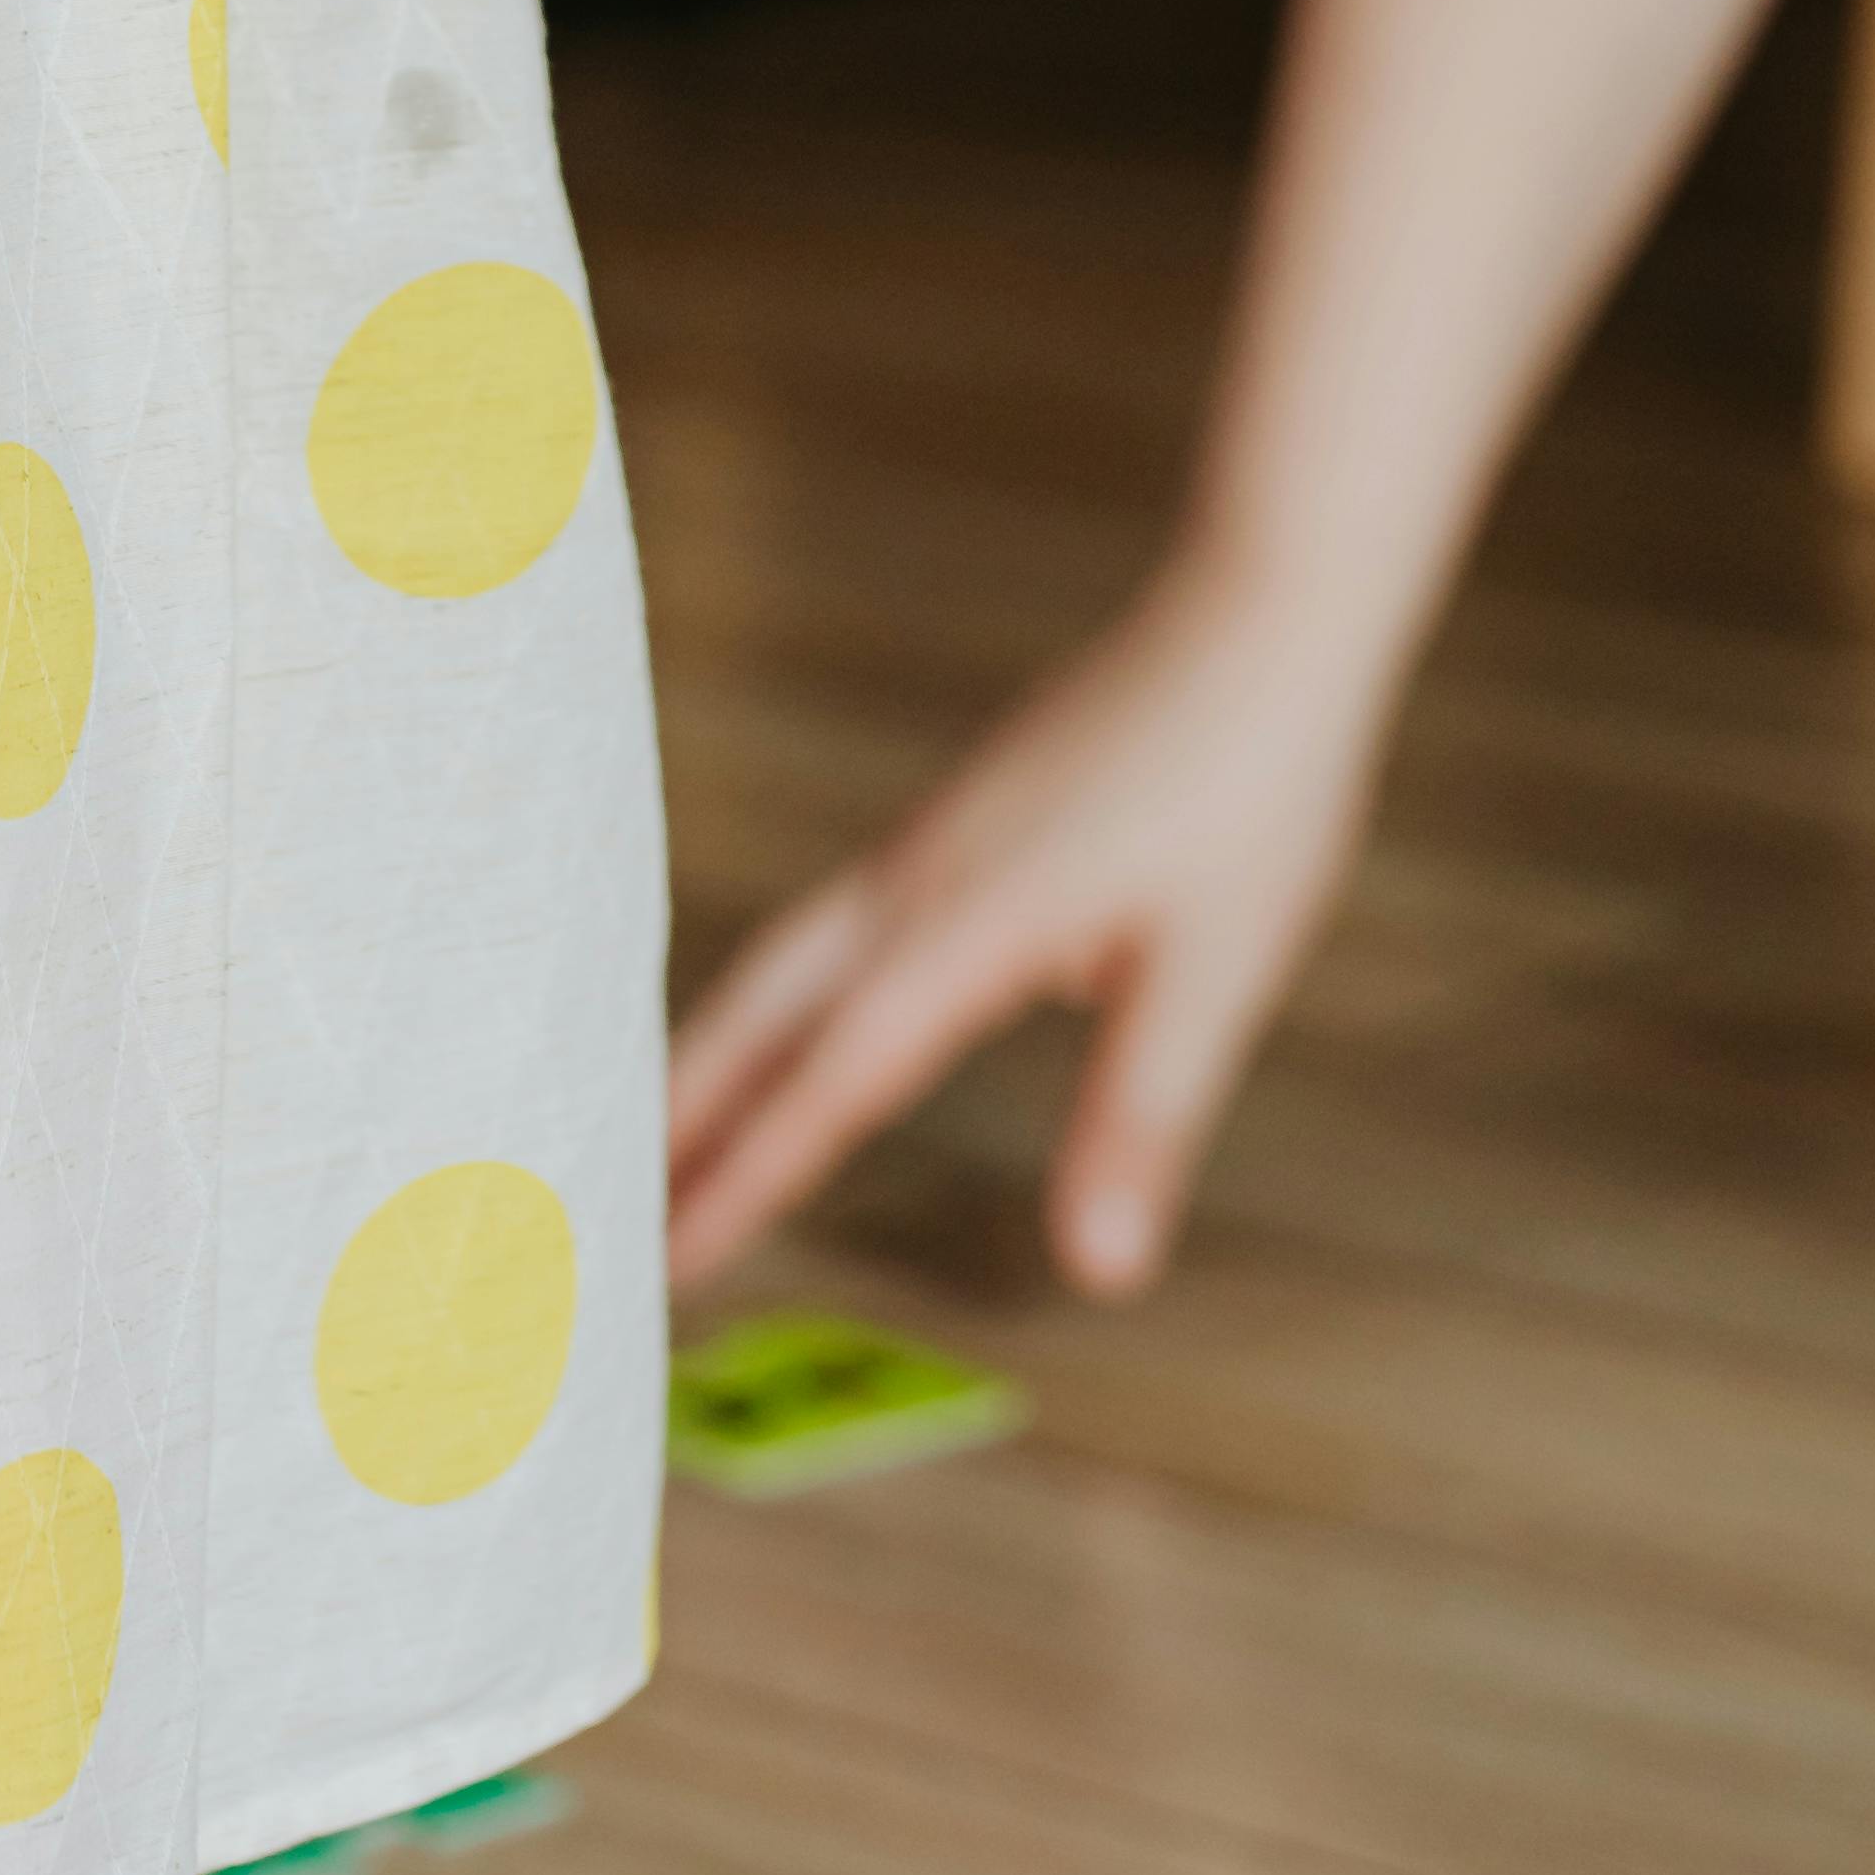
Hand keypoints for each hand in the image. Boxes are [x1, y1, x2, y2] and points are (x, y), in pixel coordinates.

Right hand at [664, 562, 1380, 1299]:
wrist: (1261, 603)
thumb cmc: (1252, 777)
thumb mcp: (1220, 967)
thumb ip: (1142, 1117)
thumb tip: (1100, 1272)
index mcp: (974, 916)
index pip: (837, 1070)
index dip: (754, 1169)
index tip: (674, 1258)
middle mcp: (926, 876)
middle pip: (766, 1002)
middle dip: (686, 1106)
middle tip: (613, 1203)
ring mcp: (938, 840)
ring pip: (792, 957)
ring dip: (722, 1048)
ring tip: (667, 1128)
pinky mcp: (967, 821)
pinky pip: (838, 925)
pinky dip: (786, 996)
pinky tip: (807, 1025)